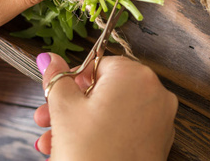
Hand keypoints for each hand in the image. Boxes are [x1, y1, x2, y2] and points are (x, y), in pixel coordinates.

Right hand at [34, 53, 177, 160]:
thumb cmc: (89, 152)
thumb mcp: (64, 109)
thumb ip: (57, 78)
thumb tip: (50, 58)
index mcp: (135, 75)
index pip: (100, 64)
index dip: (74, 80)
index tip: (58, 94)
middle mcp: (155, 91)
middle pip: (106, 90)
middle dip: (72, 105)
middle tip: (48, 118)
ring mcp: (161, 116)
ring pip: (114, 110)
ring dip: (81, 122)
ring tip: (52, 141)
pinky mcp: (160, 138)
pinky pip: (128, 127)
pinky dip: (106, 132)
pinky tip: (78, 148)